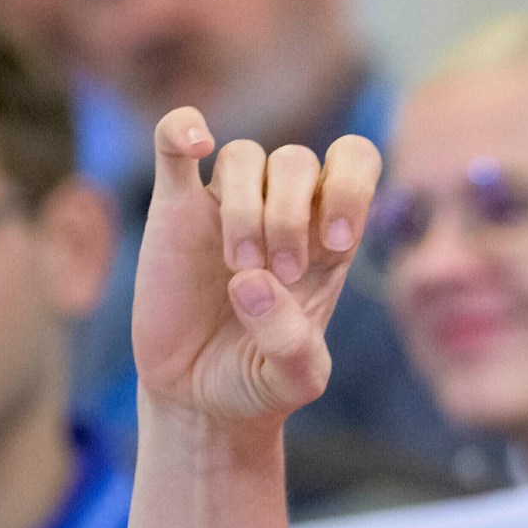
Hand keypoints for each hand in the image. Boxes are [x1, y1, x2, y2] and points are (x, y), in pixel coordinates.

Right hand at [131, 106, 380, 426]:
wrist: (197, 397)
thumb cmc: (257, 382)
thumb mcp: (293, 381)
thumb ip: (291, 344)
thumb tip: (250, 281)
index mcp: (326, 237)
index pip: (354, 162)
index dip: (351, 185)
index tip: (335, 239)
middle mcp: (279, 210)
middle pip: (297, 161)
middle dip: (289, 215)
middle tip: (281, 273)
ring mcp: (225, 207)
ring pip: (244, 156)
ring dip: (245, 208)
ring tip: (240, 268)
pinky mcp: (173, 211)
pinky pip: (174, 146)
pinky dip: (181, 130)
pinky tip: (195, 142)